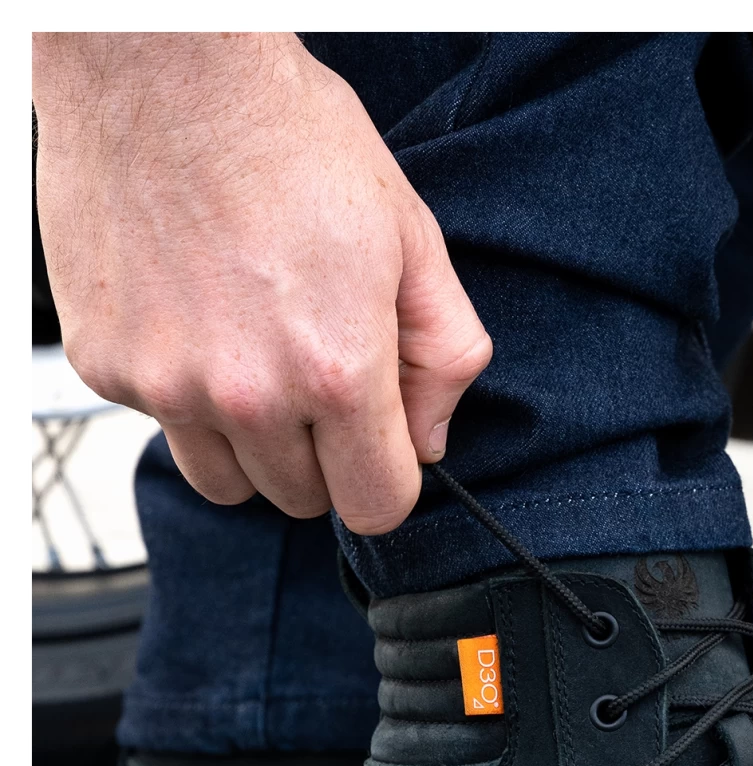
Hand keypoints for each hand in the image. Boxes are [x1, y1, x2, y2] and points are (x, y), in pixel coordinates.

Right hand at [33, 33, 490, 533]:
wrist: (162, 67)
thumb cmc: (289, 139)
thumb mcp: (413, 240)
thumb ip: (444, 356)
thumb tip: (430, 438)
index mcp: (337, 372)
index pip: (377, 509)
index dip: (387, 480)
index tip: (380, 448)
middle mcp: (249, 394)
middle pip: (302, 499)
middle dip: (322, 455)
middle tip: (315, 371)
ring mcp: (168, 385)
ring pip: (228, 482)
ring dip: (252, 444)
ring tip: (256, 355)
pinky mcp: (107, 366)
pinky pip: (163, 426)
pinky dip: (185, 394)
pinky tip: (198, 318)